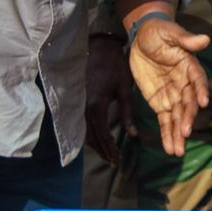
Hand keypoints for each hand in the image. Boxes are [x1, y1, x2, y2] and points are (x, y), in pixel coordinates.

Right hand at [85, 35, 133, 165]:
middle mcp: (84, 107)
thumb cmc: (115, 66)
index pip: (102, 134)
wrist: (98, 47)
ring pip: (85, 131)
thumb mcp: (125, 89)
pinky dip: (90, 135)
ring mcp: (79, 104)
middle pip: (91, 137)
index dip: (110, 149)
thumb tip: (133, 136)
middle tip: (113, 163)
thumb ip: (128, 114)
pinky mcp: (78, 101)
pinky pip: (83, 123)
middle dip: (102, 151)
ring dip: (95, 145)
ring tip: (107, 156)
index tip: (117, 161)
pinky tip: (98, 140)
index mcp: (96, 105)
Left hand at [125, 15, 210, 156]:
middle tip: (185, 132)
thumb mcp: (171, 32)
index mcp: (189, 66)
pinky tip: (170, 148)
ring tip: (178, 150)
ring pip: (177, 117)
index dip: (201, 90)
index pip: (197, 80)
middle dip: (187, 118)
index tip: (202, 102)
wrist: (142, 38)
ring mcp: (173, 95)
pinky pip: (164, 121)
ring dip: (178, 133)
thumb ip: (185, 39)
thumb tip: (204, 39)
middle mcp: (184, 84)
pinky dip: (167, 134)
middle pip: (188, 103)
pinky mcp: (160, 103)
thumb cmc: (159, 32)